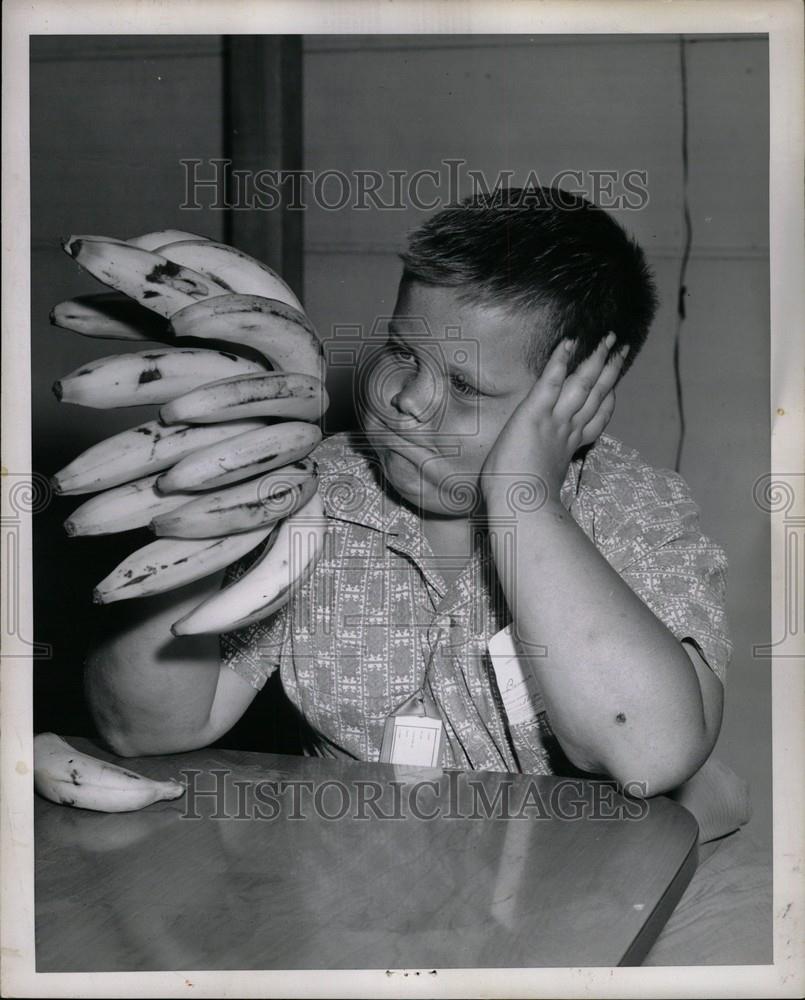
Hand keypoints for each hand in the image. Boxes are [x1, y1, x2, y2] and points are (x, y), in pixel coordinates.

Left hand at [481, 332, 627, 505]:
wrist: (520, 507)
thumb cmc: (523, 504)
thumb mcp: (540, 486)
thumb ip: (546, 476)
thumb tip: (543, 485)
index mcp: (569, 449)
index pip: (594, 421)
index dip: (606, 402)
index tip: (614, 389)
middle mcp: (567, 431)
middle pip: (596, 396)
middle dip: (610, 371)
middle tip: (622, 349)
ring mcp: (554, 421)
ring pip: (582, 385)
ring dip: (596, 360)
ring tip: (609, 339)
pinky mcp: (535, 413)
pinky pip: (551, 381)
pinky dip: (560, 361)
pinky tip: (570, 342)